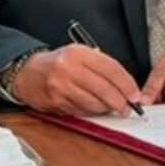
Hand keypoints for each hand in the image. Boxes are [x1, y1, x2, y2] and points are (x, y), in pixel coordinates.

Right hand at [12, 45, 142, 115]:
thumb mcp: (79, 54)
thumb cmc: (59, 63)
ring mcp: (61, 87)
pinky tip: (95, 108)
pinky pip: (82, 111)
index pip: (110, 68)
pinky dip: (92, 112)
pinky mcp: (56, 103)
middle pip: (104, 89)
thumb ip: (101, 66)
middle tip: (129, 107)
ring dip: (107, 109)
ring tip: (113, 108)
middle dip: (121, 101)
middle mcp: (68, 69)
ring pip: (94, 104)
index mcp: (77, 53)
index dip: (127, 84)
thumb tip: (126, 86)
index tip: (135, 94)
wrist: (28, 74)